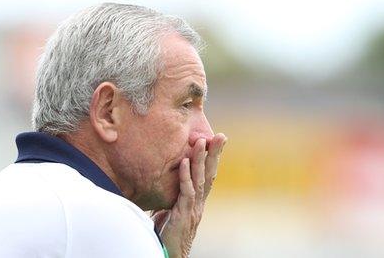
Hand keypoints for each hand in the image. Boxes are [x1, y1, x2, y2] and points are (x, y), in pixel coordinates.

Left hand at [152, 133, 226, 257]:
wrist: (170, 254)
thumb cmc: (167, 234)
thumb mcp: (170, 211)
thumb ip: (172, 197)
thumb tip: (163, 184)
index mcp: (197, 201)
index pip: (208, 175)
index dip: (213, 158)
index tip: (216, 141)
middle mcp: (199, 203)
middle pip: (209, 174)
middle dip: (215, 154)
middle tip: (220, 136)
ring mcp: (193, 208)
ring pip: (199, 180)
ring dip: (200, 160)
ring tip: (201, 141)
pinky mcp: (184, 214)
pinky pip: (186, 192)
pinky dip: (185, 176)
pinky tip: (185, 162)